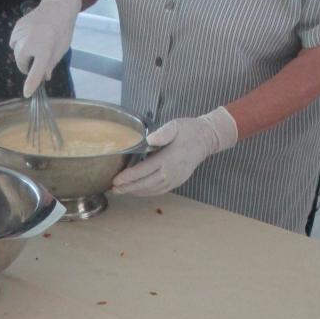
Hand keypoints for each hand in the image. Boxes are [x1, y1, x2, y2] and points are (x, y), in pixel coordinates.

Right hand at [10, 0, 80, 97]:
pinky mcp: (16, 27)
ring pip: (16, 52)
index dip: (31, 84)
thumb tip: (43, 77)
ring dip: (23, 54)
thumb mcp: (60, 51)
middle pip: (21, 62)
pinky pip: (14, 41)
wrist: (57, 7)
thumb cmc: (62, 31)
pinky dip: (19, 43)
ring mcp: (21, 33)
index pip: (35, 72)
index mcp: (44, 49)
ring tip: (34, 47)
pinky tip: (29, 37)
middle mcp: (29, 42)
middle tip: (36, 64)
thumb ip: (50, 65)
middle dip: (27, 66)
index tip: (27, 93)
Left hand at [111, 107, 238, 195]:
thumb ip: (163, 133)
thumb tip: (149, 139)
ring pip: (151, 190)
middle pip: (146, 184)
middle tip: (113, 189)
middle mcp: (171, 172)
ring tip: (120, 191)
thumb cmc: (188, 130)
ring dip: (135, 192)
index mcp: (169, 158)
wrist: (206, 139)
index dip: (129, 176)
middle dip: (128, 188)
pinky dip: (146, 193)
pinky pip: (159, 191)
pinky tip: (136, 191)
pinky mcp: (176, 182)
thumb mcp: (175, 126)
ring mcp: (175, 179)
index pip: (145, 170)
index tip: (116, 180)